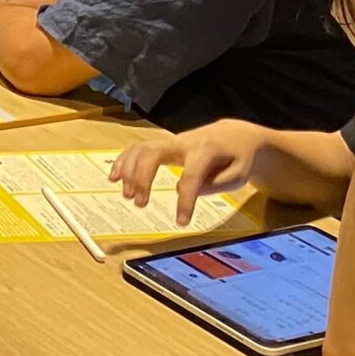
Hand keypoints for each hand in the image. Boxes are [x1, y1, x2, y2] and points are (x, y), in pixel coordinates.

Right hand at [109, 122, 266, 222]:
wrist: (234, 133)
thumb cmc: (239, 156)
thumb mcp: (240, 173)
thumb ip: (217, 183)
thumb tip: (186, 190)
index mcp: (206, 149)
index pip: (191, 175)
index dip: (185, 199)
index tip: (181, 222)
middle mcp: (183, 142)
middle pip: (153, 153)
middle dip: (142, 177)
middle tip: (139, 203)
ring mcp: (170, 141)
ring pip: (142, 149)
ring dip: (129, 171)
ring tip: (126, 195)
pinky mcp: (163, 144)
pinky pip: (138, 148)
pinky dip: (124, 161)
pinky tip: (114, 177)